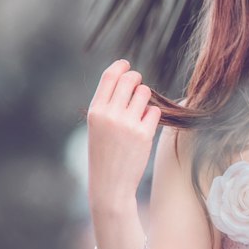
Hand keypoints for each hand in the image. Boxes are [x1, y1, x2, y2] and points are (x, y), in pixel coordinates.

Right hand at [87, 59, 161, 211]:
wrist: (109, 184)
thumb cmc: (103, 154)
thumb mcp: (98, 126)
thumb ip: (108, 104)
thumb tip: (128, 79)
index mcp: (95, 111)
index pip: (109, 77)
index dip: (120, 66)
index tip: (126, 64)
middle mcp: (110, 114)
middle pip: (129, 80)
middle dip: (136, 78)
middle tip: (138, 84)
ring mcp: (128, 124)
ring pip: (144, 93)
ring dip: (145, 97)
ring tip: (139, 111)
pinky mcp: (144, 134)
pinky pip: (154, 111)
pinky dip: (151, 115)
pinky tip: (144, 127)